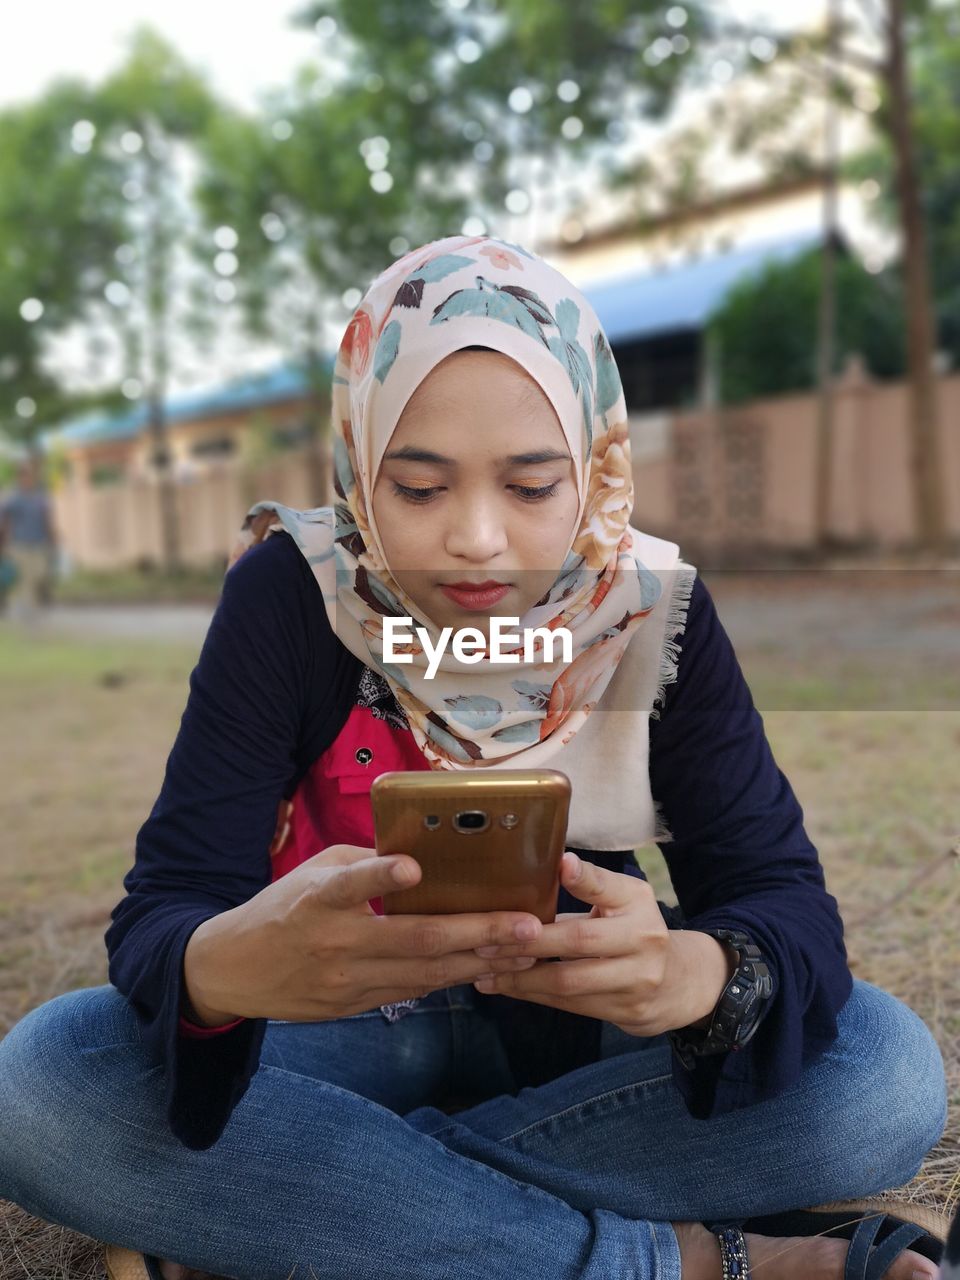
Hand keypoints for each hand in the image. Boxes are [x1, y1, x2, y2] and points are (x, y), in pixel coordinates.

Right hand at [182, 844, 543, 1025]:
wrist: (234, 971)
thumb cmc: (282, 908)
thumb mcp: (314, 873)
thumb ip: (364, 866)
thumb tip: (422, 853)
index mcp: (319, 898)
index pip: (350, 884)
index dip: (380, 877)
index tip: (412, 867)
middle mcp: (336, 941)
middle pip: (415, 939)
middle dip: (478, 932)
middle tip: (527, 925)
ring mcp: (347, 981)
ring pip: (425, 973)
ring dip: (479, 961)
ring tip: (524, 949)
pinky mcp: (354, 1006)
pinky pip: (413, 990)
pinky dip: (452, 977)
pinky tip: (489, 966)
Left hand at [470, 851, 734, 1036]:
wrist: (677, 983)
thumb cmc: (634, 928)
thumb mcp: (624, 899)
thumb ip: (593, 884)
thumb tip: (559, 862)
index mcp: (638, 904)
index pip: (608, 888)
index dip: (585, 879)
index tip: (561, 865)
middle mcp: (643, 941)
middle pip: (579, 942)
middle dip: (528, 942)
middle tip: (486, 941)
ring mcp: (637, 981)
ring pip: (569, 982)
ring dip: (522, 977)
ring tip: (486, 971)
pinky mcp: (626, 1012)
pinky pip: (571, 1006)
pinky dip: (535, 996)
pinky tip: (507, 987)